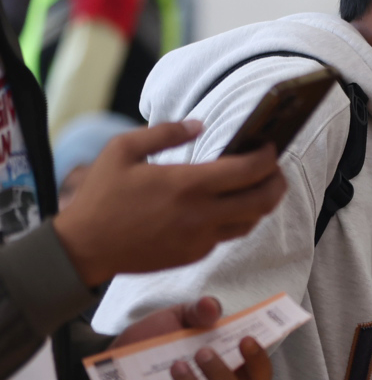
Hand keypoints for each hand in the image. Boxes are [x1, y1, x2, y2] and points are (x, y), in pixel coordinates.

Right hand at [52, 121, 287, 286]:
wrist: (85, 247)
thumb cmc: (101, 195)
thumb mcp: (122, 150)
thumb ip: (164, 133)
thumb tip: (199, 124)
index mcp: (188, 184)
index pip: (250, 170)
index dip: (268, 156)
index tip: (268, 146)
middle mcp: (202, 214)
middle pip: (264, 199)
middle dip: (278, 181)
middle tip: (275, 168)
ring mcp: (202, 238)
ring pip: (252, 221)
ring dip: (262, 202)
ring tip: (258, 186)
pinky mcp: (196, 255)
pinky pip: (229, 235)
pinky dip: (238, 218)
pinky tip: (230, 205)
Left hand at [107, 297, 275, 379]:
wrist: (111, 357)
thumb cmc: (154, 338)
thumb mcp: (177, 318)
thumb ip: (197, 311)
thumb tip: (211, 306)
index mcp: (226, 371)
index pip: (257, 376)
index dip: (259, 362)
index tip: (245, 339)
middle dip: (223, 377)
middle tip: (202, 352)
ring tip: (175, 366)